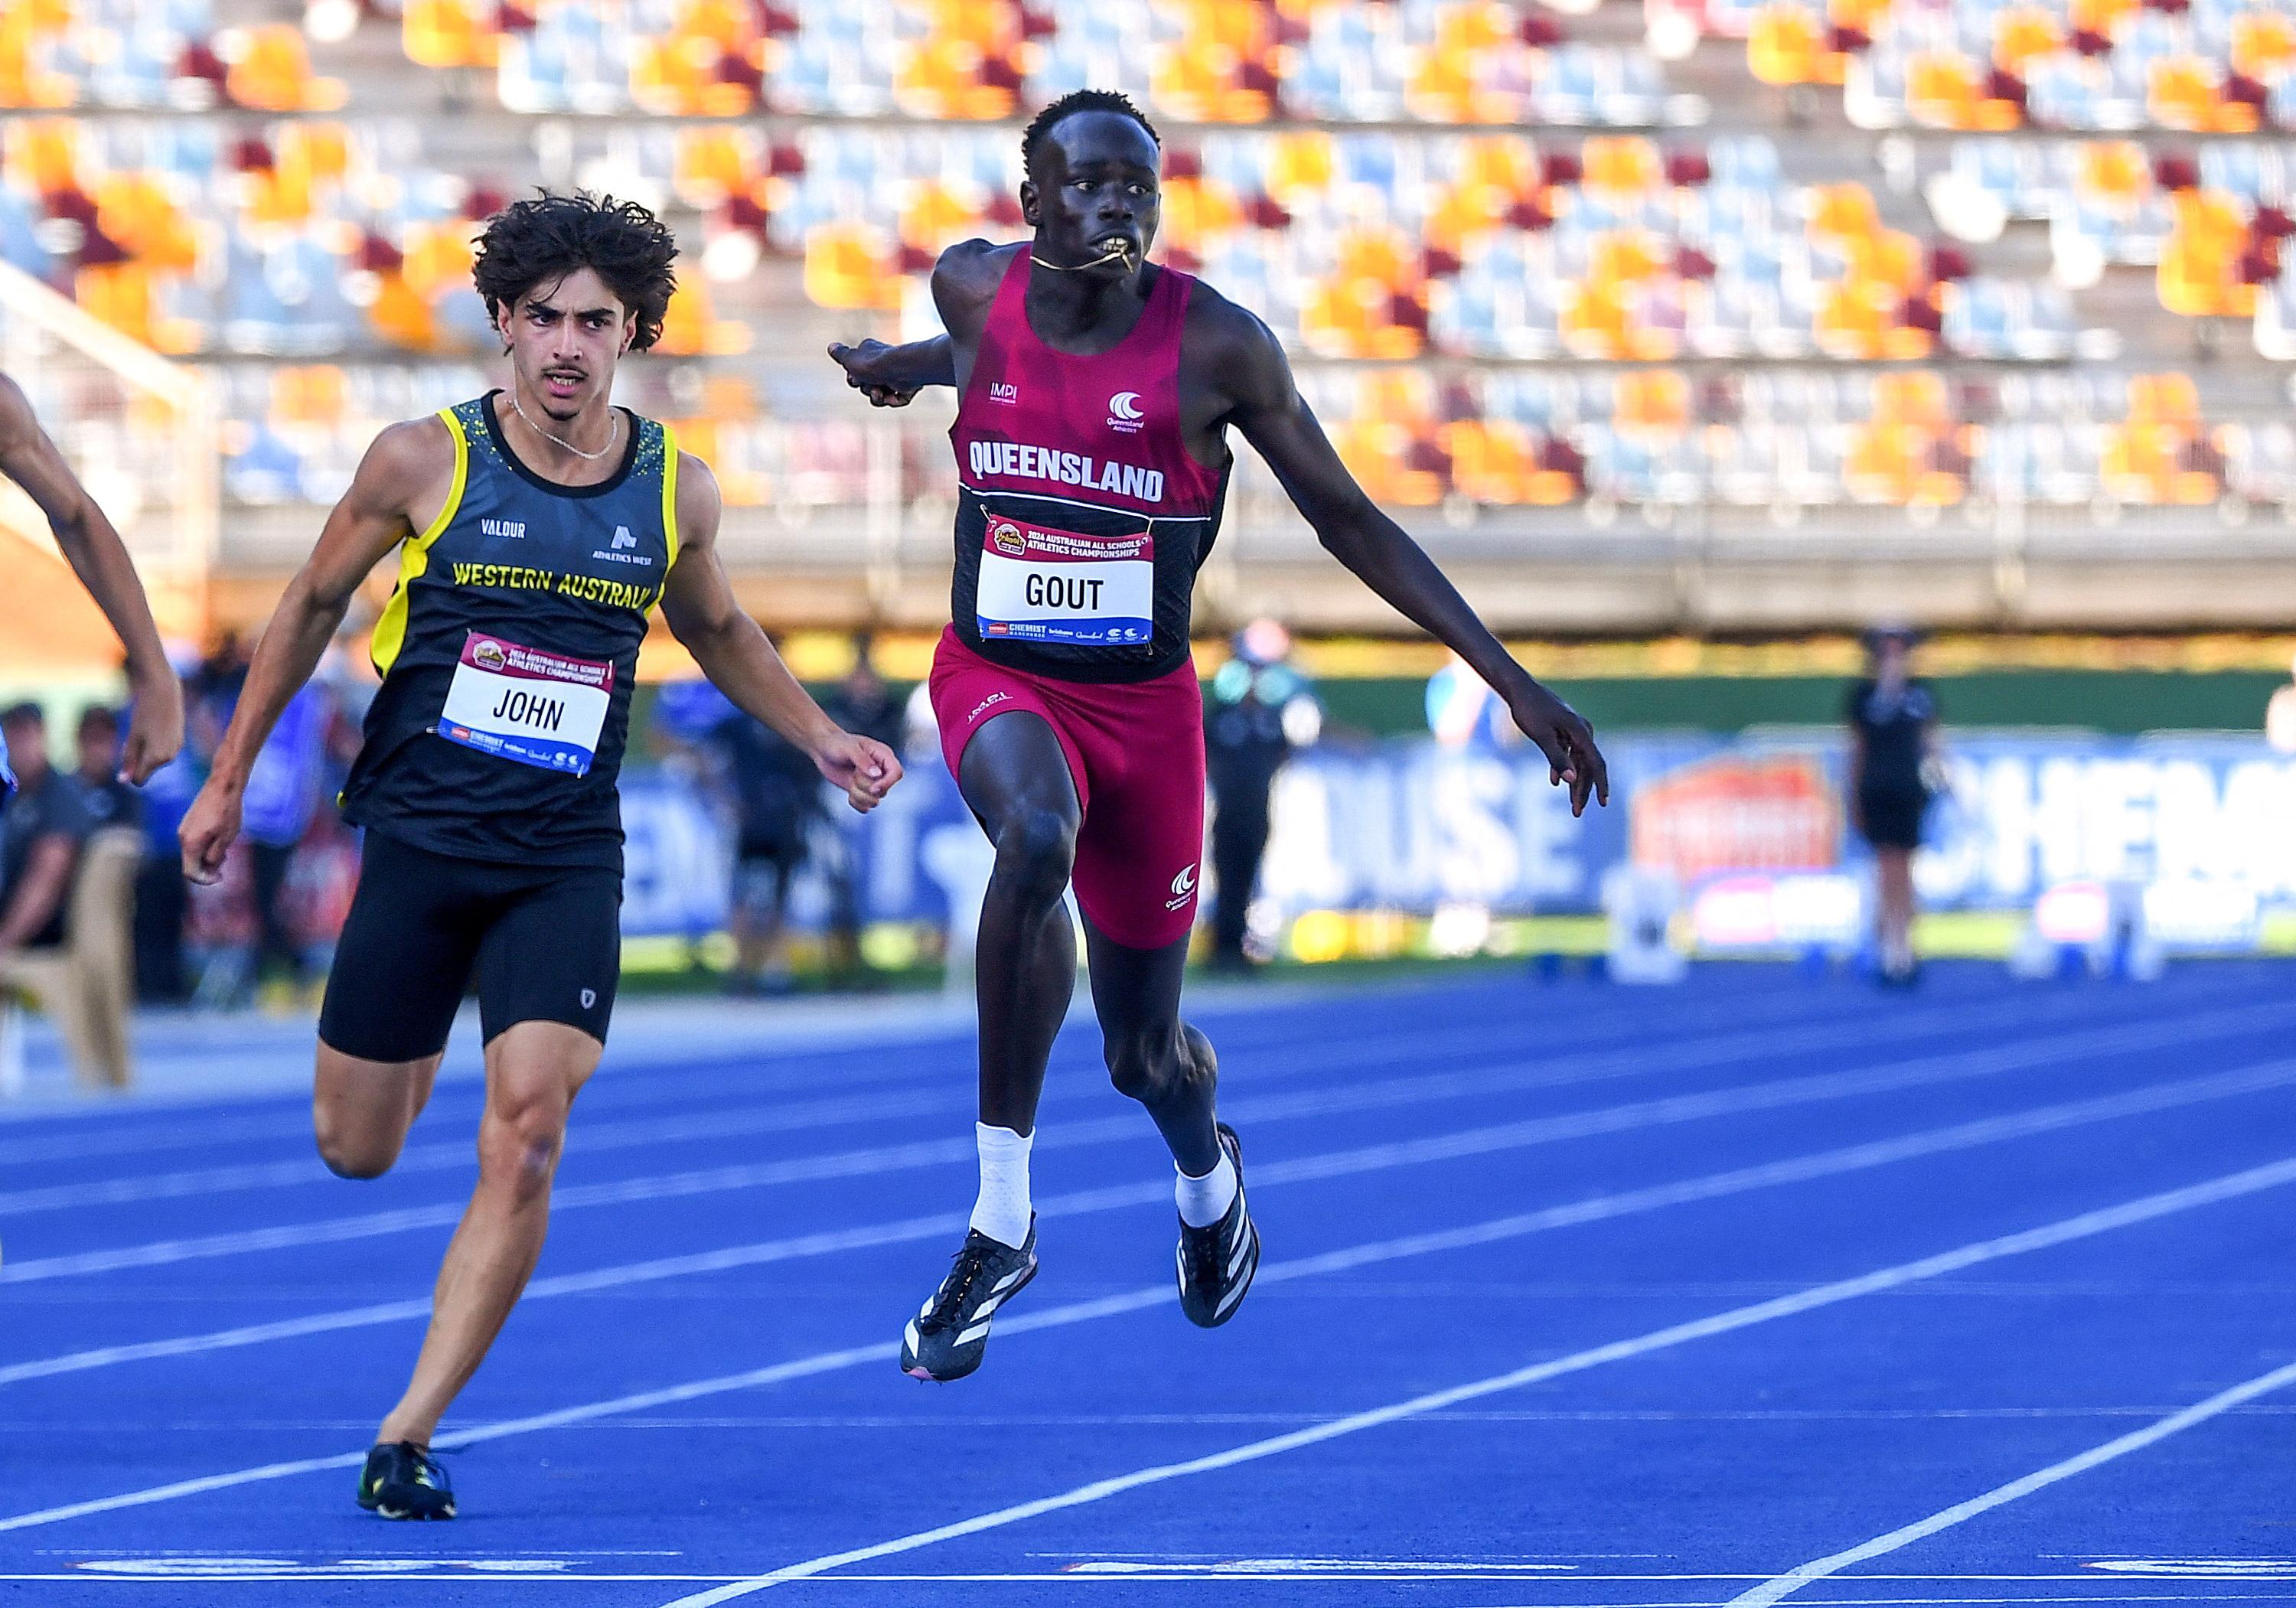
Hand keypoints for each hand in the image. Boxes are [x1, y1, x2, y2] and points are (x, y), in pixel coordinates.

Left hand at [119, 663, 184, 785]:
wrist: (164, 692)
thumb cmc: (144, 714)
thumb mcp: (132, 737)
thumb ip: (128, 760)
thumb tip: (123, 781)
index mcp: (156, 758)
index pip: (138, 780)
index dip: (129, 771)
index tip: (125, 754)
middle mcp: (169, 757)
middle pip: (147, 770)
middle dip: (139, 761)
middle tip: (134, 738)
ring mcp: (176, 749)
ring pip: (156, 761)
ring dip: (147, 752)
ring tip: (146, 730)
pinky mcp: (180, 741)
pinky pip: (164, 752)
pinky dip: (156, 745)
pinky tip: (156, 727)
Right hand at [178, 777, 242, 884]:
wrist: (222, 786)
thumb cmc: (227, 811)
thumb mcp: (226, 838)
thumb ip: (215, 856)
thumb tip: (208, 867)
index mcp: (190, 844)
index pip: (190, 872)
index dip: (205, 880)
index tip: (220, 877)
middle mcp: (182, 837)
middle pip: (191, 863)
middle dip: (208, 868)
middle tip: (226, 859)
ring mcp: (184, 829)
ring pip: (193, 853)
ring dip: (208, 856)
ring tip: (225, 848)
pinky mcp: (189, 823)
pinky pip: (194, 842)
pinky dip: (205, 846)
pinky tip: (220, 839)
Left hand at [811, 731, 902, 811]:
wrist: (822, 748)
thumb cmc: (836, 743)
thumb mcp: (849, 749)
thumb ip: (863, 760)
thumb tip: (877, 774)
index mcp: (883, 756)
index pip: (897, 773)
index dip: (887, 783)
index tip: (873, 788)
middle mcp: (880, 770)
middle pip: (883, 791)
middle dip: (865, 786)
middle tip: (854, 772)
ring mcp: (871, 782)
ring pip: (874, 801)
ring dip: (858, 794)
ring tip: (850, 780)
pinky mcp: (861, 791)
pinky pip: (865, 807)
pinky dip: (855, 802)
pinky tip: (848, 792)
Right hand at [828, 340, 920, 407]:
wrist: (899, 370)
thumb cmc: (873, 364)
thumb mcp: (850, 359)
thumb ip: (840, 355)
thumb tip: (831, 346)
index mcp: (871, 354)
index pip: (857, 371)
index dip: (853, 379)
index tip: (854, 377)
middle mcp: (883, 363)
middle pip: (867, 385)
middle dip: (866, 388)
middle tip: (870, 384)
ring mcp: (896, 376)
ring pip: (881, 395)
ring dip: (878, 396)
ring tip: (880, 391)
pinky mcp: (907, 387)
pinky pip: (896, 399)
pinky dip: (892, 400)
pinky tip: (892, 395)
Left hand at [1506, 682, 1608, 816]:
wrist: (1519, 689)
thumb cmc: (1529, 710)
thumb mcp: (1541, 736)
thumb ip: (1556, 759)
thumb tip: (1571, 781)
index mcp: (1581, 732)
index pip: (1596, 764)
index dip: (1601, 785)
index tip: (1603, 803)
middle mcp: (1583, 731)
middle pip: (1588, 766)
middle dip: (1583, 790)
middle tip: (1576, 812)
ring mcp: (1574, 731)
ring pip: (1579, 761)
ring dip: (1574, 782)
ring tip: (1571, 804)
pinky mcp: (1564, 730)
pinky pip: (1569, 753)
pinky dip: (1564, 768)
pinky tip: (1556, 782)